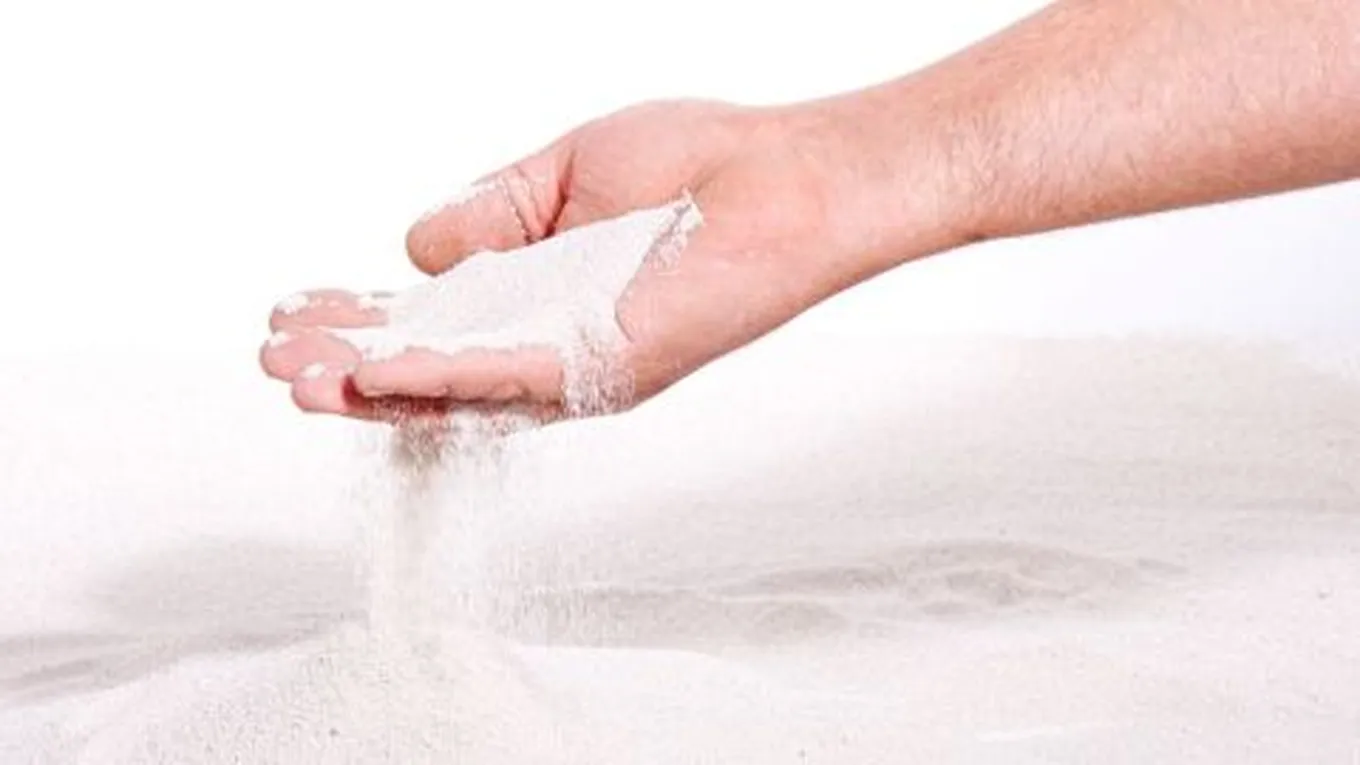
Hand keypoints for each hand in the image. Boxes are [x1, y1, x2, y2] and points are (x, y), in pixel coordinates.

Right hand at [259, 98, 958, 420]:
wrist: (789, 177)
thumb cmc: (695, 166)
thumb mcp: (562, 174)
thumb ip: (487, 214)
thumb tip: (411, 251)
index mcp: (534, 299)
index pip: (428, 322)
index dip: (358, 320)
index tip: (294, 307)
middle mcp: (550, 346)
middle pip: (430, 374)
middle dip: (347, 369)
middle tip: (275, 358)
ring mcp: (579, 367)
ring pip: (459, 394)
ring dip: (374, 390)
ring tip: (299, 380)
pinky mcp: (611, 369)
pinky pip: (512, 381)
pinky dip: (441, 380)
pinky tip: (377, 375)